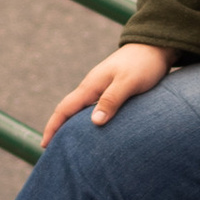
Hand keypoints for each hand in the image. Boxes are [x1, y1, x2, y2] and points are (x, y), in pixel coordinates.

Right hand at [39, 41, 170, 148]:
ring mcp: (101, 88)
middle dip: (59, 130)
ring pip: (81, 110)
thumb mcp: (128, 83)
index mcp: (91, 85)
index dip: (53, 126)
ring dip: (72, 126)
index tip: (44, 145)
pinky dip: (88, 122)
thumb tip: (94, 122)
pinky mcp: (111, 91)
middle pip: (69, 111)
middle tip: (53, 153)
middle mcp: (92, 87)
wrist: (155, 46)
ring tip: (71, 147)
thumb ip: (112, 100)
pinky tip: (94, 132)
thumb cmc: (143, 64)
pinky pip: (93, 109)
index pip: (65, 108)